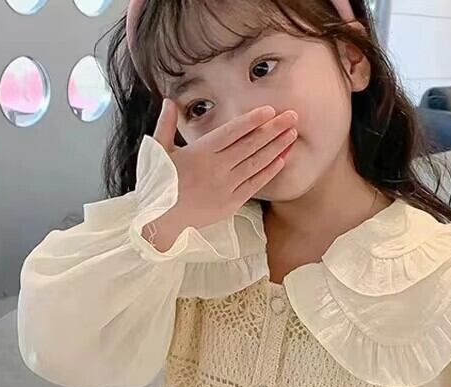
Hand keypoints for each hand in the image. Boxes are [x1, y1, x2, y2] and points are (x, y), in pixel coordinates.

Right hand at [142, 99, 298, 250]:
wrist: (161, 219)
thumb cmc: (158, 184)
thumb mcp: (158, 151)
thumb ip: (166, 125)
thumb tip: (168, 102)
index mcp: (200, 152)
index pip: (233, 131)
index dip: (253, 120)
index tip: (269, 110)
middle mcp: (217, 168)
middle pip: (251, 144)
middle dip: (273, 129)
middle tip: (292, 116)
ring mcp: (226, 186)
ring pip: (257, 163)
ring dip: (276, 148)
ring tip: (292, 134)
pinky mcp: (231, 203)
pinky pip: (255, 184)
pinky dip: (269, 171)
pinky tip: (282, 160)